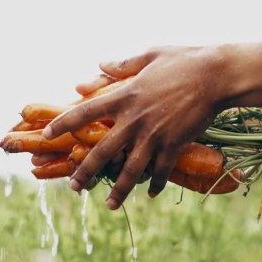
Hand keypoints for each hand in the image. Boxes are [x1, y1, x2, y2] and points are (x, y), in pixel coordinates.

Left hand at [43, 46, 229, 209]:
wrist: (216, 76)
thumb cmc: (184, 61)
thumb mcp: (150, 55)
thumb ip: (122, 64)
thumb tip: (100, 64)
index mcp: (124, 96)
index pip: (85, 113)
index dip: (63, 124)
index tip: (46, 135)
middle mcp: (133, 119)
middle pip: (102, 151)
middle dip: (85, 172)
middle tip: (73, 187)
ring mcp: (153, 135)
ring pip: (130, 170)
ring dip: (119, 190)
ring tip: (109, 206)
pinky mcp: (173, 145)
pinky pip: (160, 171)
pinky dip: (155, 183)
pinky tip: (150, 193)